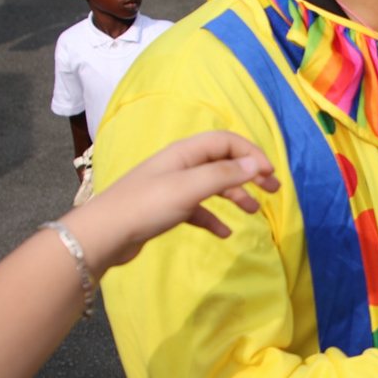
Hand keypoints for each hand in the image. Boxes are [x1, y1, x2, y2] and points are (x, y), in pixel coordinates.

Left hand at [68, 131, 280, 275]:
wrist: (104, 235)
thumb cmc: (147, 206)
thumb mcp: (190, 187)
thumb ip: (225, 175)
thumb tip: (256, 164)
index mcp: (185, 153)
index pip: (226, 142)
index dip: (251, 153)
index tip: (270, 174)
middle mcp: (180, 165)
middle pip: (223, 162)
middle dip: (249, 173)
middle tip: (273, 190)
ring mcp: (173, 187)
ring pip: (213, 186)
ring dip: (236, 196)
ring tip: (253, 213)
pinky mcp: (167, 209)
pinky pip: (199, 209)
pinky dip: (214, 218)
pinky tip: (224, 233)